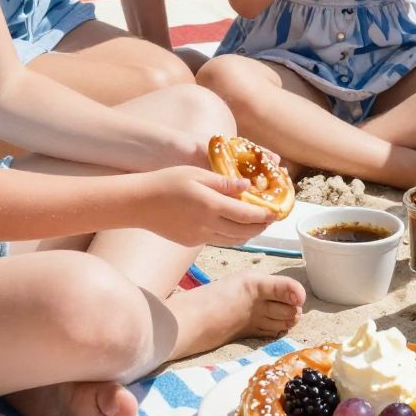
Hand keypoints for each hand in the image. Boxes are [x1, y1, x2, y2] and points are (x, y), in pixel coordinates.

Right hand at [145, 166, 272, 245]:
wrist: (139, 203)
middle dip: (260, 227)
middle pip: (243, 232)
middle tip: (270, 219)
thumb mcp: (196, 174)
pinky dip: (230, 235)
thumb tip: (247, 187)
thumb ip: (224, 182)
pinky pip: (217, 240)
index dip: (264, 216)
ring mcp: (199, 235)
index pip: (246, 215)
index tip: (275, 212)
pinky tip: (232, 225)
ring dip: (247, 234)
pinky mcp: (191, 241)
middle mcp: (207, 224)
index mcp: (210, 205)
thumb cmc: (167, 182)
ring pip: (232, 240)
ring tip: (256, 225)